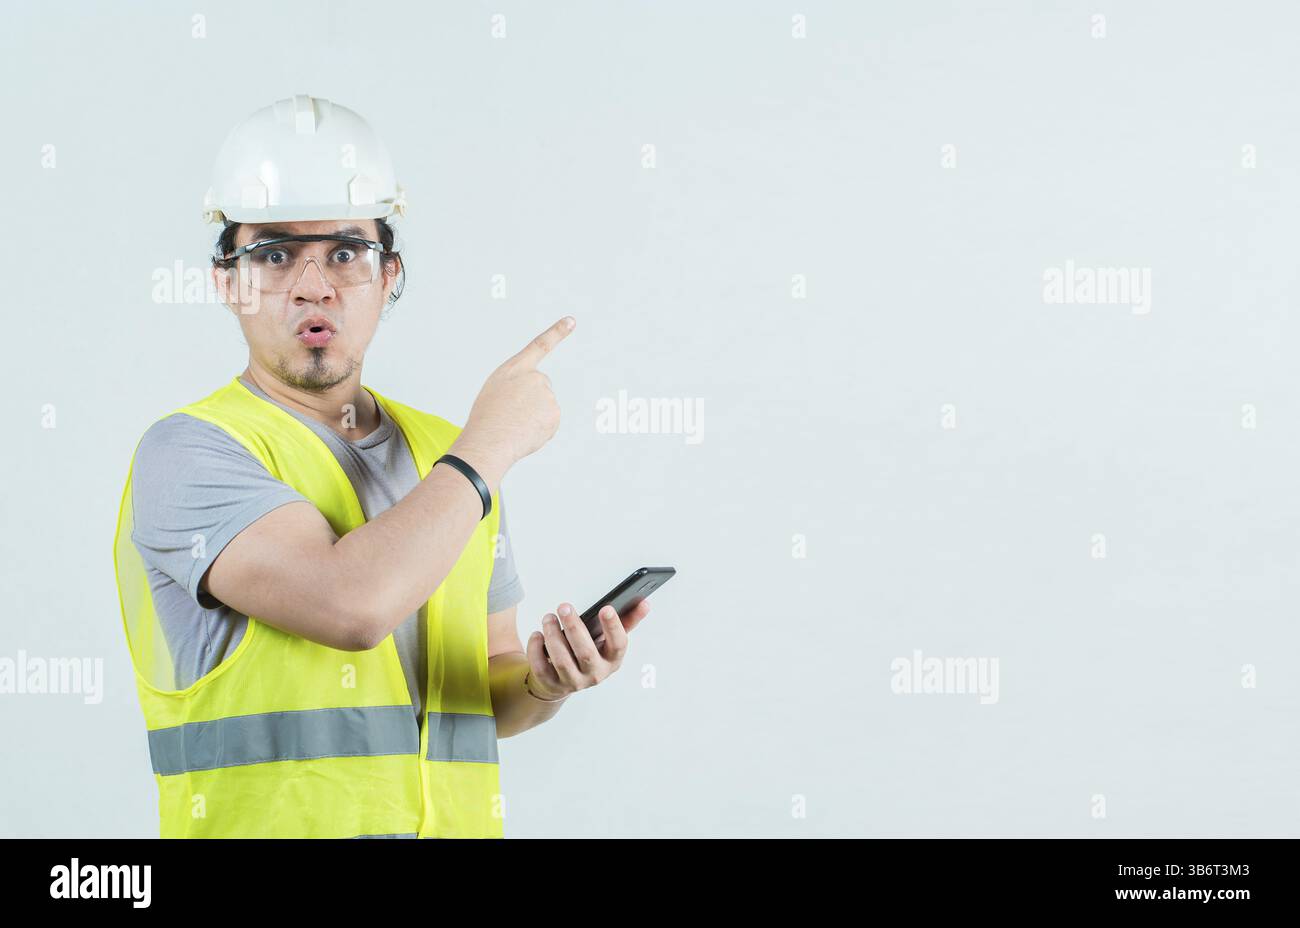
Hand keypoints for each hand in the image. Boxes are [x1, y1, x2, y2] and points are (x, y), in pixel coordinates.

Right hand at [462, 316, 574, 467]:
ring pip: (545, 408)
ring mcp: (547, 395)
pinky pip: (550, 423)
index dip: (557, 332)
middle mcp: (534, 377)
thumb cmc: (486, 418)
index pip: (540, 345)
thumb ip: (516, 386)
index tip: (571, 321)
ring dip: (534, 417)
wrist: (490, 440)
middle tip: (512, 414)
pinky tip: (526, 432)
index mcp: (515, 369)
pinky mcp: (555, 413)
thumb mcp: (495, 391)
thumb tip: (533, 399)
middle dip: (532, 401)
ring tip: (516, 424)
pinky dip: (540, 429)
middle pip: (541, 388)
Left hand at [525, 599, 652, 700]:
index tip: (606, 608)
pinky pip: (541, 667)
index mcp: (612, 660)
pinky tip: (538, 634)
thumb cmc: (590, 652)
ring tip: (548, 617)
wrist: (564, 680)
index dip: (614, 627)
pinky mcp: (551, 684)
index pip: (618, 645)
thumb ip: (627, 621)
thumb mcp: (608, 640)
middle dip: (574, 628)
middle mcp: (595, 674)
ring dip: (553, 636)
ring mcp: (572, 681)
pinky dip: (537, 649)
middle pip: (586, 653)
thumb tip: (644, 603)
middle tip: (564, 606)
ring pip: (562, 660)